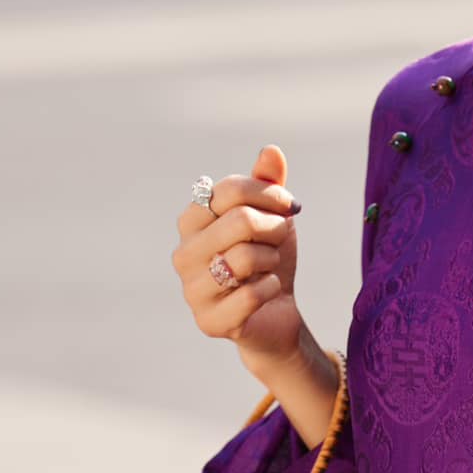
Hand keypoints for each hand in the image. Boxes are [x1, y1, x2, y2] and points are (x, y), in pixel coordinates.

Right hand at [172, 142, 302, 368]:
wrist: (275, 313)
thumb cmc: (268, 259)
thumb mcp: (272, 217)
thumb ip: (267, 185)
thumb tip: (271, 150)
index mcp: (191, 221)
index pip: (230, 189)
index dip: (270, 195)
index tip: (290, 208)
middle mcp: (182, 253)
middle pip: (240, 220)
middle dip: (275, 229)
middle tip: (281, 241)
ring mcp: (191, 289)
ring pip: (245, 257)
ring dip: (273, 259)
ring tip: (270, 266)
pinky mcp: (208, 321)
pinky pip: (251, 294)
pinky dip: (272, 288)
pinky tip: (268, 290)